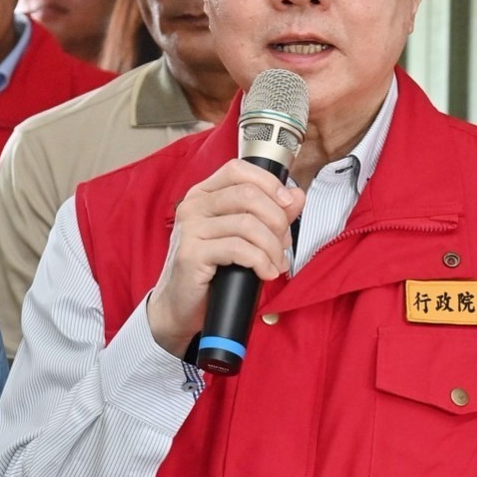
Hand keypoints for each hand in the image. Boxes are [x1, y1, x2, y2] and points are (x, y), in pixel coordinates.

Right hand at [146, 159, 304, 355]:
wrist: (180, 306)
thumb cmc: (211, 270)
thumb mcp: (243, 237)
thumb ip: (270, 213)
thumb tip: (296, 196)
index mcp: (204, 194)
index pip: (239, 170)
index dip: (268, 183)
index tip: (287, 203)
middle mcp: (193, 206)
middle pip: (247, 195)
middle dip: (277, 220)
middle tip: (284, 244)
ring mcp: (190, 229)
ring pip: (247, 224)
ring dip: (272, 246)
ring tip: (276, 263)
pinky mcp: (192, 254)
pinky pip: (238, 249)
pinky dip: (261, 261)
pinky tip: (266, 272)